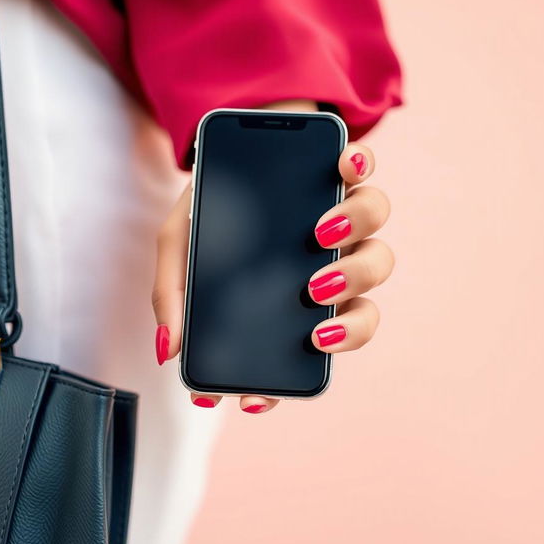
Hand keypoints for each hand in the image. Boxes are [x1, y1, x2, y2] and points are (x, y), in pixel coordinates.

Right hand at [152, 102, 393, 412]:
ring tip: (321, 235)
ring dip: (357, 259)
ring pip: (376, 259)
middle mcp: (327, 273)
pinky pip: (369, 180)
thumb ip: (173, 293)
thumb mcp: (179, 246)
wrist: (227, 145)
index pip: (301, 353)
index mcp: (293, 296)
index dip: (287, 383)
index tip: (255, 398)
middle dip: (348, 328)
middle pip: (361, 315)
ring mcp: (345, 233)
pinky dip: (360, 172)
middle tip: (309, 302)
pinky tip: (343, 166)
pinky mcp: (349, 182)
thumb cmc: (208, 207)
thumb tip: (167, 350)